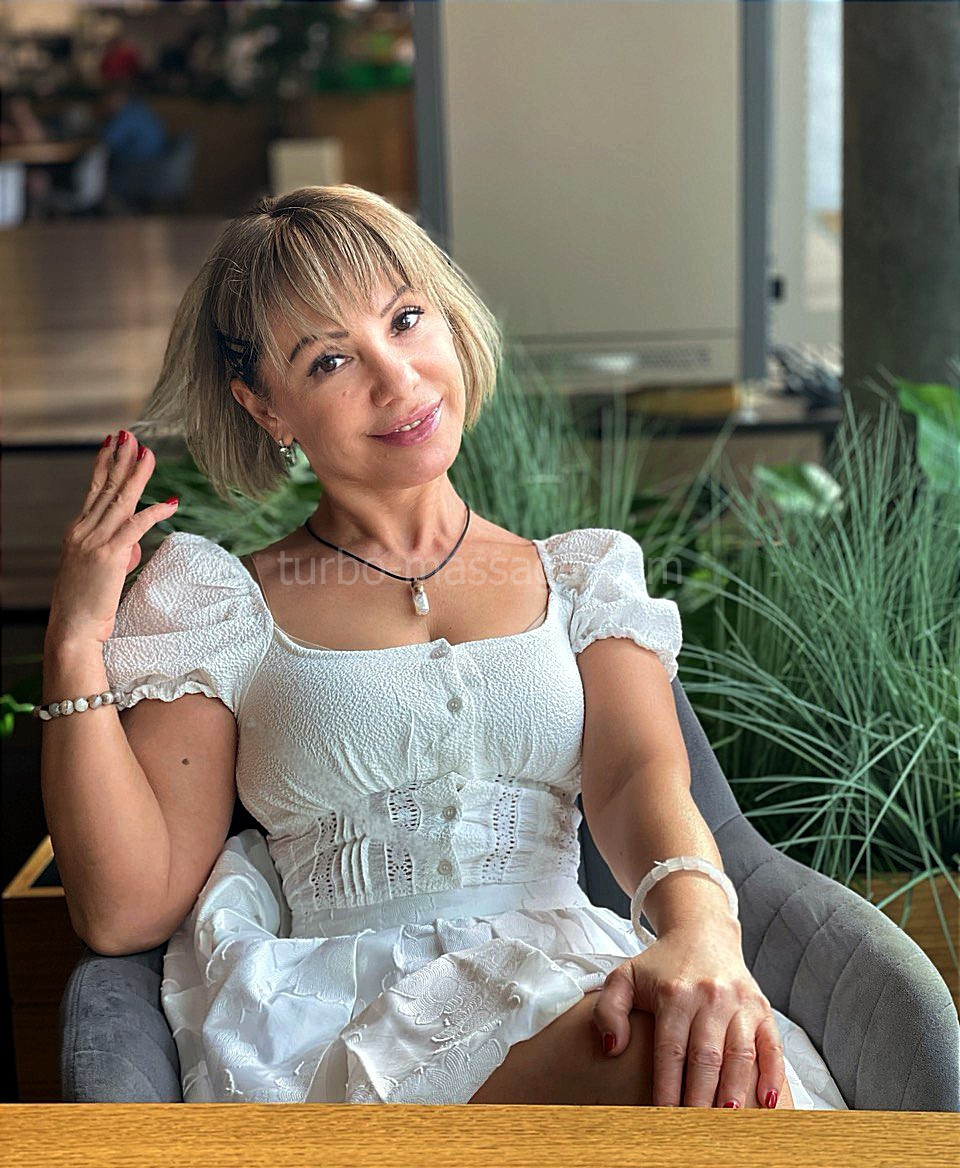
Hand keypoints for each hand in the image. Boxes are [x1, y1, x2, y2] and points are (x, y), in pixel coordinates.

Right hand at [46, 430, 178, 647]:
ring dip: (136, 474)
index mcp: (77, 531)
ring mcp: (94, 541)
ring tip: (147, 453)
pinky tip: (170, 502)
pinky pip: (135, 527)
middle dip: (119, 458)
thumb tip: (134, 545)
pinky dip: (154, 513)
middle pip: (105, 487)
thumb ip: (116, 551)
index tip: (112, 443)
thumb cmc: (87, 603)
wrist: (72, 628)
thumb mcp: (99, 570)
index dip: (103, 464)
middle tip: (130, 434)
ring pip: (120, 500)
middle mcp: (83, 531)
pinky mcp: (109, 556)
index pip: (93, 490)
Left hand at [590, 919, 784, 1108]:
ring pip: (739, 1054)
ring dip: (735, 1091)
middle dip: (700, 1099)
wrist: (702, 932)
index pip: (670, 1051)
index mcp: (674, 993)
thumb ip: (608, 1009)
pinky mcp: (762, 1007)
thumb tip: (613, 1047)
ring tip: (728, 1122)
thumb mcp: (624, 976)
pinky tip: (767, 1103)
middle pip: (706, 1058)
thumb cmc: (660, 965)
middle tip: (695, 1132)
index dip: (667, 1087)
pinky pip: (772, 1044)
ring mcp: (739, 1002)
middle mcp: (710, 997)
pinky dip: (772, 1074)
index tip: (662, 1119)